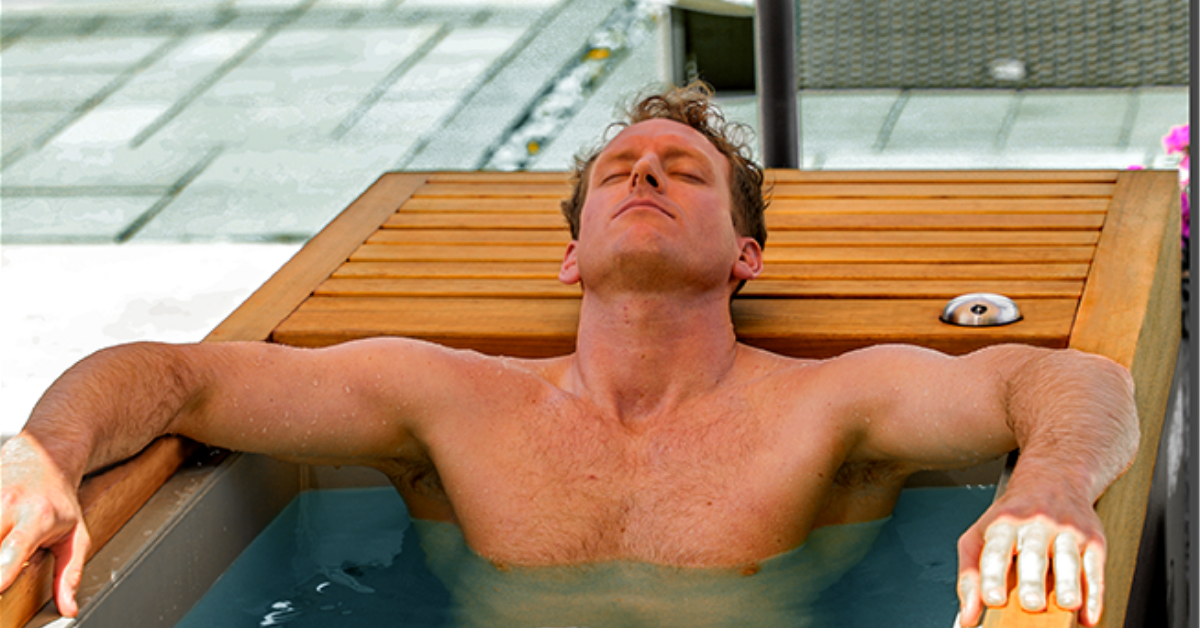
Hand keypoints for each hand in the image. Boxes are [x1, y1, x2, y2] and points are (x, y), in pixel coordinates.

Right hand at [0, 435, 90, 617]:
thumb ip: (70, 573)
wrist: (43, 458)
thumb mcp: (76, 535)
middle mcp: (7, 505)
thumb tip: (69, 609)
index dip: (3, 569)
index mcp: (37, 517)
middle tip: (2, 576)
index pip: (15, 545)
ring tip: (2, 563)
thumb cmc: (59, 501)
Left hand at [954, 493, 1105, 626]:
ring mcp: (1067, 530)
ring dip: (1068, 584)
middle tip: (1031, 604)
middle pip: (1034, 555)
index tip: (992, 599)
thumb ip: (970, 576)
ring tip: (1065, 605)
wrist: (1054, 478)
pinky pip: (1095, 569)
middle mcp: (1035, 525)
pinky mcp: (1093, 540)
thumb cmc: (1012, 515)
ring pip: (1068, 559)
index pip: (996, 551)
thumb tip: (968, 618)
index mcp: (1003, 524)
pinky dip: (1094, 595)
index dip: (993, 576)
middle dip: (1032, 581)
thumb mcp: (980, 535)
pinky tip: (1088, 616)